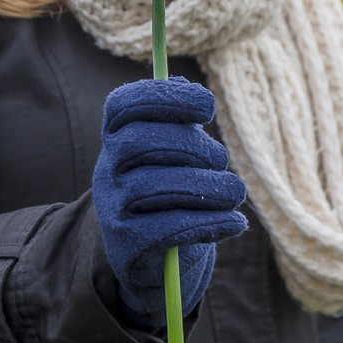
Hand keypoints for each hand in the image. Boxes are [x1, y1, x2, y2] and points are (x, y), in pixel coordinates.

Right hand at [92, 78, 247, 326]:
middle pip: (138, 142)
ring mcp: (112, 208)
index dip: (165, 98)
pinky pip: (164, 230)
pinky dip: (207, 223)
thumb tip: (185, 86)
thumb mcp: (175, 153)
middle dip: (189, 145)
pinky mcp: (126, 245)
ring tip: (234, 191)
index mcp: (117, 137)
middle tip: (220, 158)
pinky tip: (234, 221)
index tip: (209, 106)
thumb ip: (179, 122)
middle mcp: (107, 169)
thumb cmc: (172, 191)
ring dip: (204, 186)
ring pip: (151, 187)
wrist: (155, 256)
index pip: (123, 105)